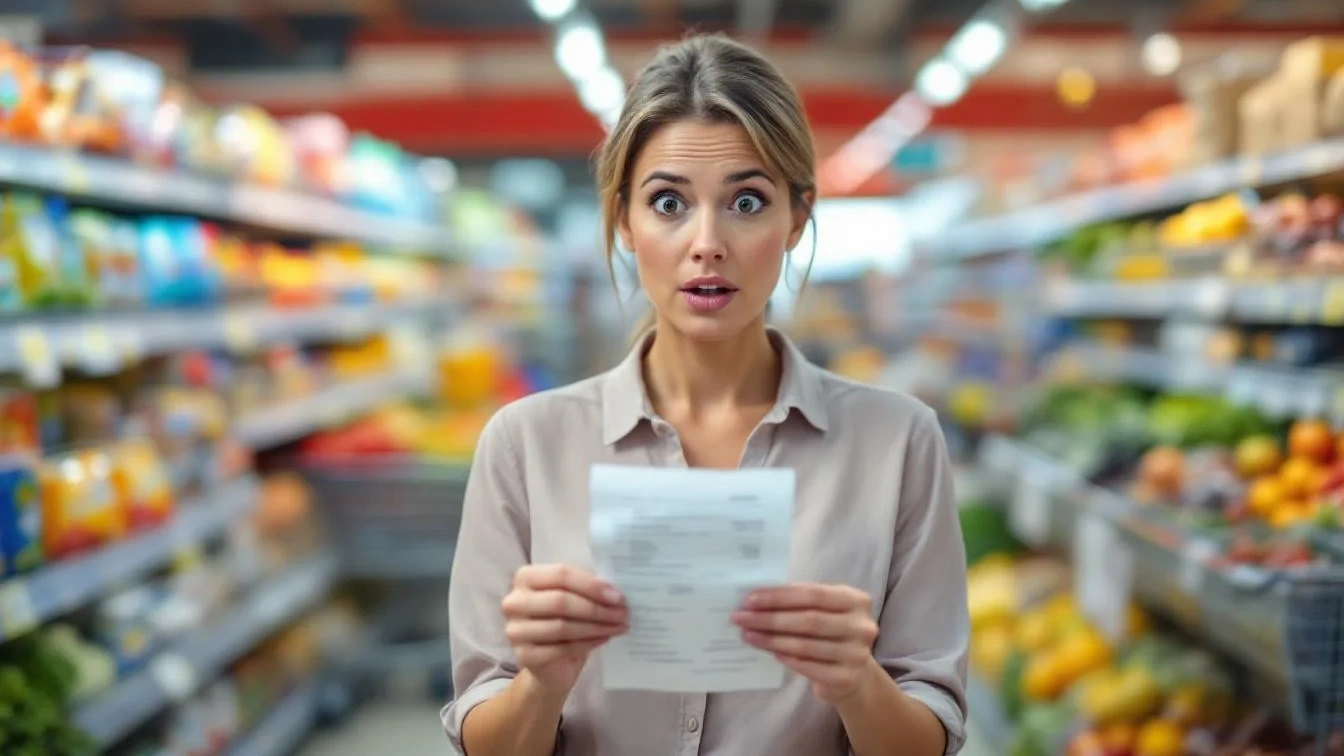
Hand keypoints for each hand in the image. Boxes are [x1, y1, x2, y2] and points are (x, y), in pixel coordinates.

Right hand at [502, 564, 627, 694]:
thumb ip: (587, 587)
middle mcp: (514, 602)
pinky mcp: (524, 656)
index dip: (591, 585)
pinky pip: (562, 648)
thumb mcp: (574, 597)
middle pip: (560, 600)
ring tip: (618, 627)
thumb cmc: (564, 621)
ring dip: (596, 627)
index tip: (617, 595)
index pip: (561, 574)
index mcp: (525, 577)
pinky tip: (603, 639)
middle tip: (622, 613)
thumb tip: (615, 589)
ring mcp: (515, 630)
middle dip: (596, 608)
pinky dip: (587, 643)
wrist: (551, 663)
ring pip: (562, 626)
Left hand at [732, 583, 879, 704]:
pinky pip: (808, 666)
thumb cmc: (831, 633)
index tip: (750, 599)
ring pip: (806, 645)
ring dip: (772, 639)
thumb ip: (799, 602)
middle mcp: (862, 626)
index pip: (813, 594)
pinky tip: (769, 652)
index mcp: (856, 600)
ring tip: (748, 635)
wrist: (854, 674)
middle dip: (770, 618)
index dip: (780, 596)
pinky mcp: (847, 677)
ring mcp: (857, 654)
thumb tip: (756, 601)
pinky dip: (786, 658)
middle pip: (809, 619)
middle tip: (741, 618)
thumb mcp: (824, 611)